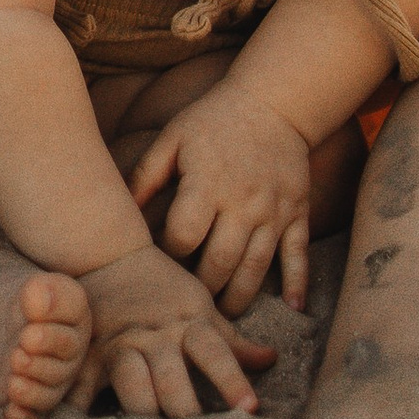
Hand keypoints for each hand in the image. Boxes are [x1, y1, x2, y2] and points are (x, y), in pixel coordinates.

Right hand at [69, 243, 272, 418]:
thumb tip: (271, 360)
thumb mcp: (201, 308)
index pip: (215, 353)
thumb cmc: (164, 288)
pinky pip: (83, 385)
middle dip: (185, 414)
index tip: (250, 409)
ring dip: (143, 415)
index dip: (232, 380)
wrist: (108, 253)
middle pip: (173, 382)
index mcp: (187, 326)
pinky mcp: (90, 355)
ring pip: (132, 386)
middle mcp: (155, 338)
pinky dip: (80, 409)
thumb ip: (232, 341)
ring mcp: (120, 346)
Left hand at [126, 85, 313, 312]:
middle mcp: (242, 204)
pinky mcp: (298, 215)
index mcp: (207, 185)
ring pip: (256, 269)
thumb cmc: (213, 121)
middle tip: (190, 303)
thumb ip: (145, 176)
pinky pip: (298, 255)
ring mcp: (273, 213)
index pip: (184, 237)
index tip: (163, 258)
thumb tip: (120, 213)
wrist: (272, 103)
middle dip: (202, 289)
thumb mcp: (172, 139)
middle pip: (220, 263)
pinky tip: (294, 309)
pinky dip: (298, 284)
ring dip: (239, 298)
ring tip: (224, 315)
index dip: (170, 253)